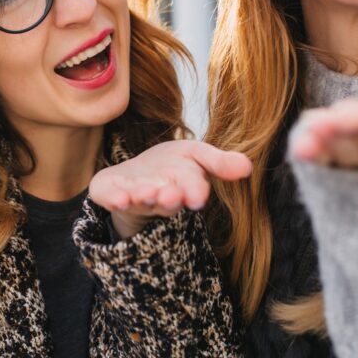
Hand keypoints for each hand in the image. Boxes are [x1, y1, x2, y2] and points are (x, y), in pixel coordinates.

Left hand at [89, 140, 252, 238]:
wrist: (138, 174)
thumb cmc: (172, 167)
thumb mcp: (197, 156)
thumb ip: (219, 163)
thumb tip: (248, 167)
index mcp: (184, 189)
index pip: (192, 190)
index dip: (194, 192)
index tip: (197, 197)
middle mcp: (159, 198)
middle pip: (166, 201)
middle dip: (169, 199)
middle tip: (171, 196)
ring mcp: (134, 198)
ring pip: (140, 201)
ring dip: (143, 197)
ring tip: (145, 193)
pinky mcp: (109, 194)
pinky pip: (110, 198)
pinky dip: (114, 198)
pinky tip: (118, 198)